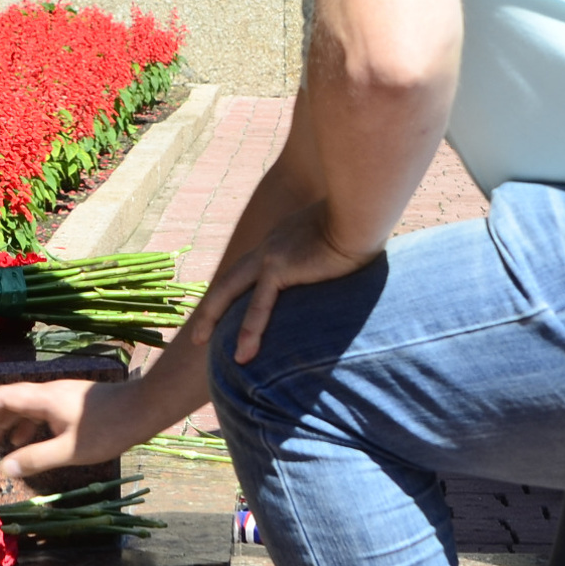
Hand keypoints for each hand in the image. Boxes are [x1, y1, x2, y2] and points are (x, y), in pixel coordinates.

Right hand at [0, 377, 144, 481]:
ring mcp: (60, 398)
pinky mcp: (71, 407)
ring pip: (23, 408)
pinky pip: (38, 414)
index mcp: (43, 398)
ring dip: (4, 425)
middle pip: (9, 402)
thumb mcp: (70, 450)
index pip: (0, 399)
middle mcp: (48, 393)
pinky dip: (25, 428)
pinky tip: (23, 444)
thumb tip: (4, 468)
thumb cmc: (108, 429)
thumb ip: (36, 459)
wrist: (143, 409)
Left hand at [192, 198, 376, 366]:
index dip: (239, 286)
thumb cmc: (365, 221)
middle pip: (231, 276)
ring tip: (199, 341)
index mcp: (284, 238)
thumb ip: (337, 250)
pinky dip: (249, 331)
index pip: (255, 266)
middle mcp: (272, 244)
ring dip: (211, 315)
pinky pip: (260, 305)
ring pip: (230, 287)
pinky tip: (242, 354)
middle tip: (199, 328)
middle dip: (212, 302)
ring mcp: (272, 254)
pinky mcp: (280, 267)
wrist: (363, 211)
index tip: (230, 305)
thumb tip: (354, 261)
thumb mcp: (343, 235)